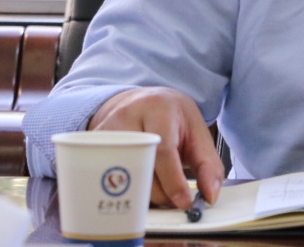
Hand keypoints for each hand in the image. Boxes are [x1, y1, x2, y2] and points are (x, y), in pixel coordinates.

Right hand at [87, 86, 225, 208]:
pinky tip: (138, 188)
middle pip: (139, 167)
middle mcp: (127, 115)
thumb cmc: (171, 118)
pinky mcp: (93, 144)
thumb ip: (208, 165)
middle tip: (172, 201)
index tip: (183, 202)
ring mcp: (105, 130)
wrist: (142, 101)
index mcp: (159, 108)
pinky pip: (104, 177)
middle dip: (159, 193)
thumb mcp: (196, 133)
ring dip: (141, 195)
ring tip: (158, 192)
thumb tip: (210, 196)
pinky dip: (123, 191)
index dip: (173, 181)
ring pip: (120, 176)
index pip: (162, 150)